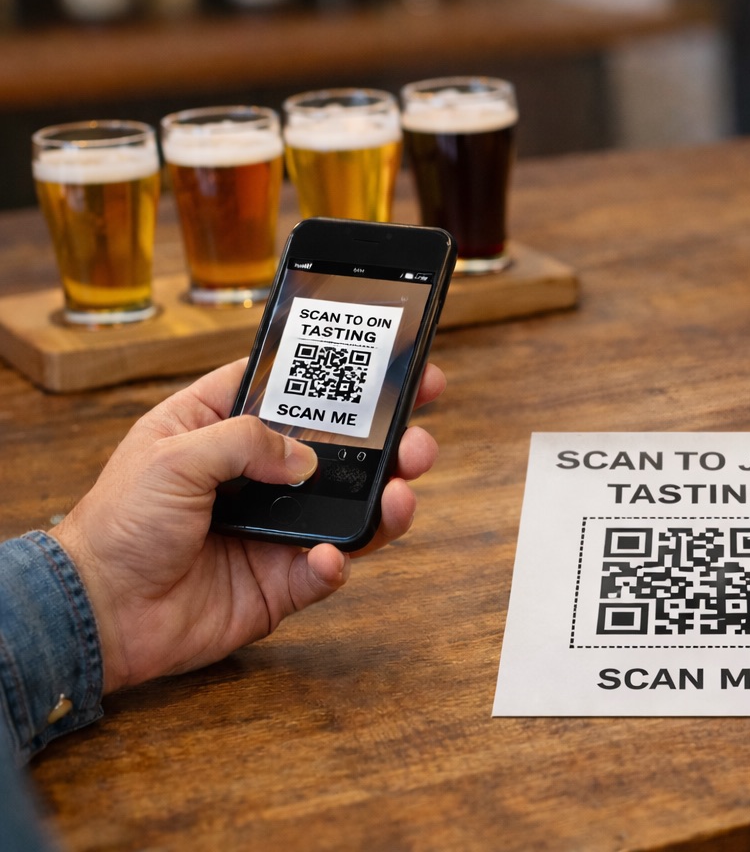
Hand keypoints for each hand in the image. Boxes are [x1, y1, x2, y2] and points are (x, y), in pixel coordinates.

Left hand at [50, 359, 445, 692]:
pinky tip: (328, 556)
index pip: (292, 389)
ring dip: (385, 500)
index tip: (393, 367)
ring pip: (350, 508)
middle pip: (339, 450)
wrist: (99, 615)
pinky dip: (338, 562)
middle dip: (389, 443)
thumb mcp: (170, 456)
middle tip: (417, 440)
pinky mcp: (281, 581)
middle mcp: (256, 476)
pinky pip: (328, 569)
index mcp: (221, 429)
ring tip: (400, 495)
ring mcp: (274, 529)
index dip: (342, 376)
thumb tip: (305, 457)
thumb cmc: (115, 527)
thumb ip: (243, 440)